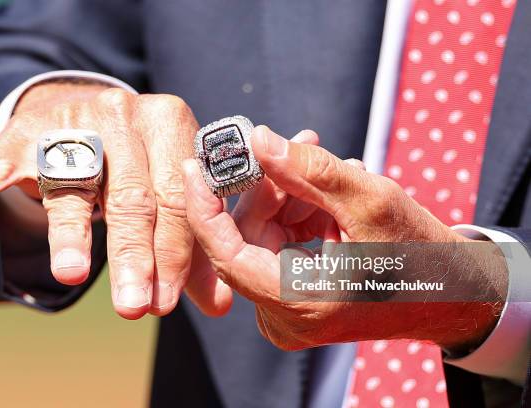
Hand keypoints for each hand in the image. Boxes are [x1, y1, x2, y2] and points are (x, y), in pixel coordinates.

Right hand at [0, 83, 231, 318]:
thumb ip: (194, 248)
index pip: (178, 197)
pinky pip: (2, 158)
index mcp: (172, 123)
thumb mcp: (169, 194)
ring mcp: (74, 119)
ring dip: (71, 234)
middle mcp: (125, 115)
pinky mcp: (27, 129)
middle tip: (135, 307)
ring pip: (74, 182)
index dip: (174, 253)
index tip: (167, 302)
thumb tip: (219, 306)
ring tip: (72, 275)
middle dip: (134, 257)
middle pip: (131, 196)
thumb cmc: (139, 162)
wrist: (88, 112)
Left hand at [183, 125, 506, 350]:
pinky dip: (299, 214)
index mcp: (300, 303)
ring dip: (291, 196)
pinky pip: (280, 247)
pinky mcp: (295, 300)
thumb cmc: (420, 255)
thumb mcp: (370, 201)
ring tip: (333, 166)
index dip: (206, 207)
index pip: (228, 254)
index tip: (195, 166)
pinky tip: (329, 193)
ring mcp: (289, 311)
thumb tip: (256, 138)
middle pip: (249, 238)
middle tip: (298, 143)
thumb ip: (310, 169)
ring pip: (264, 238)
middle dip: (270, 187)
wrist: (451, 295)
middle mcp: (285, 316)